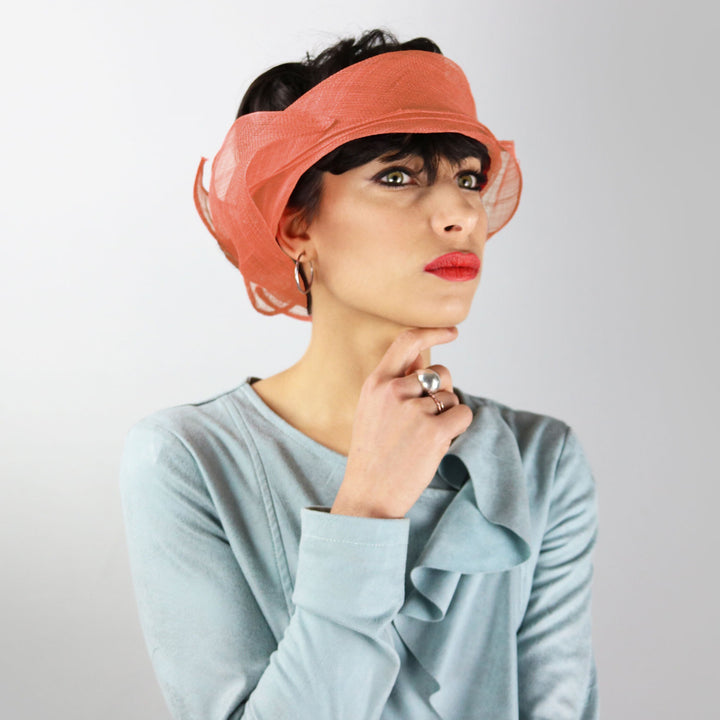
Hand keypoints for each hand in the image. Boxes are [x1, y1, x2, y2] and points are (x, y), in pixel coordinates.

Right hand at [331, 327, 472, 518]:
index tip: (452, 331)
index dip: (433, 332)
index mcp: (376, 383)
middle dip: (442, 393)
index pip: (407, 342)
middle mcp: (394, 391)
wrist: (368, 494)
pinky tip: (436, 445)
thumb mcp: (372, 410)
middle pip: (440, 373)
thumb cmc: (373, 453)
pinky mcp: (434, 432)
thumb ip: (395, 383)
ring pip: (452, 397)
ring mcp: (414, 411)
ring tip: (422, 438)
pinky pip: (464, 415)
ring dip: (447, 415)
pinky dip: (458, 429)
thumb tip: (423, 358)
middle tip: (423, 421)